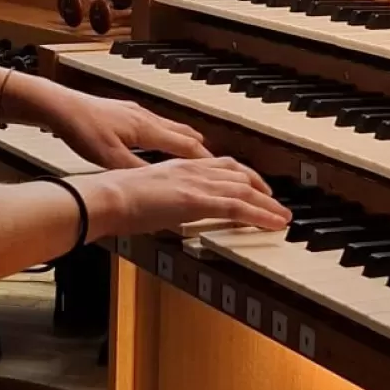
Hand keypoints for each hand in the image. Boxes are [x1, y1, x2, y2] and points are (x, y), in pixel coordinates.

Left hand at [19, 79, 208, 168]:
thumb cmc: (82, 128)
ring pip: (172, 128)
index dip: (206, 162)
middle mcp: (148, 118)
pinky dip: (168, 137)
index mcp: (148, 129)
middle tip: (218, 167)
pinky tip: (159, 145)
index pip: (188, 146)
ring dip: (187, 143)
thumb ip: (136, 171)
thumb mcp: (109, 157)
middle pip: (186, 134)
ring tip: (196, 155)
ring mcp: (137, 113)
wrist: (60, 105)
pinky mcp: (126, 113)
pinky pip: (158, 125)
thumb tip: (160, 184)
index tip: (223, 174)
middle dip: (202, 152)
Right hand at [77, 157, 288, 238]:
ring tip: (283, 217)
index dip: (242, 176)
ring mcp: (196, 183)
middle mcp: (192, 169)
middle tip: (276, 203)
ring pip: (244, 191)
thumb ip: (162, 201)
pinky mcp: (197, 200)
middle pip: (238, 175)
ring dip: (268, 205)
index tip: (255, 187)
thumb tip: (165, 216)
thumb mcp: (145, 195)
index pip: (221, 166)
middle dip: (261, 189)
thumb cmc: (115, 200)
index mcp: (179, 166)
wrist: (106, 197)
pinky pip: (238, 207)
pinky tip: (274, 224)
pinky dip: (261, 215)